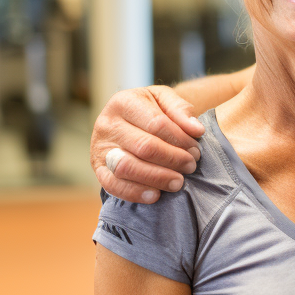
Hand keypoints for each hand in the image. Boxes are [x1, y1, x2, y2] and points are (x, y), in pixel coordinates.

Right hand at [91, 86, 204, 203]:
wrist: (127, 119)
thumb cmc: (150, 109)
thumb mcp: (164, 99)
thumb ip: (180, 110)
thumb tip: (196, 130)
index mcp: (124, 102)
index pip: (157, 124)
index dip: (180, 140)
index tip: (196, 150)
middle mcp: (107, 124)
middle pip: (144, 147)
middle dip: (173, 159)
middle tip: (190, 166)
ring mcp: (99, 148)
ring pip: (127, 167)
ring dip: (157, 177)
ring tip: (178, 182)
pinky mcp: (98, 169)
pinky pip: (113, 185)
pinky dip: (135, 192)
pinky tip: (156, 195)